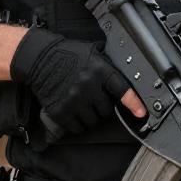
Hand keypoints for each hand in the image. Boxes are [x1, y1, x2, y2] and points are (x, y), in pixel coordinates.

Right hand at [10, 29, 145, 135]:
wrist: (39, 57)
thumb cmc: (67, 53)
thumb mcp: (92, 53)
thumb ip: (107, 66)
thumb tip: (124, 75)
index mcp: (99, 70)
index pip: (121, 89)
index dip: (133, 103)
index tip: (142, 114)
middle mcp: (88, 86)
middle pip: (106, 111)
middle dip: (102, 107)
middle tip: (93, 99)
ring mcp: (73, 100)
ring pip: (92, 122)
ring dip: (90, 117)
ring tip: (82, 104)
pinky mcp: (60, 111)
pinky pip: (76, 128)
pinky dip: (76, 124)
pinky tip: (73, 112)